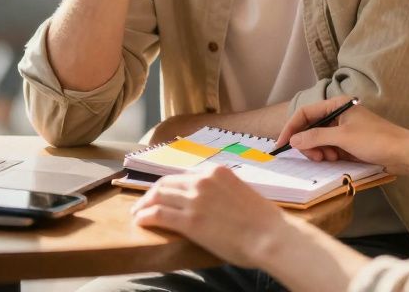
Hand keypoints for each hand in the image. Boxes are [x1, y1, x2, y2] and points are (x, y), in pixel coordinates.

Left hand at [132, 164, 287, 267]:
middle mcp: (202, 181)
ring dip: (144, 205)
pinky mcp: (190, 221)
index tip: (161, 194)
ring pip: (159, 196)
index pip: (183, 176)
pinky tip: (141, 221)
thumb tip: (212, 201)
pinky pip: (159, 214)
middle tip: (143, 204)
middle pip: (166, 183)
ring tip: (138, 213)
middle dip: (151, 194)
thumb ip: (222, 191)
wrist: (270, 236)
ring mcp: (195, 200)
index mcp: (216, 172)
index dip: (168, 186)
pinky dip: (146, 216)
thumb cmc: (263, 221)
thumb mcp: (241, 193)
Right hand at [275, 98, 408, 168]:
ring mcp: (343, 130)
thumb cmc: (375, 140)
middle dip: (308, 143)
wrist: (403, 154)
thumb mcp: (343, 137)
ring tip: (329, 159)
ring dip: (319, 151)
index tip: (282, 144)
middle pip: (310, 128)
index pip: (305, 113)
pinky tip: (334, 160)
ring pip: (318, 141)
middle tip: (315, 157)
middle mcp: (338, 115)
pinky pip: (328, 149)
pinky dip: (327, 155)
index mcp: (337, 105)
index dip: (291, 127)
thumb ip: (316, 137)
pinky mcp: (348, 144)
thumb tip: (293, 139)